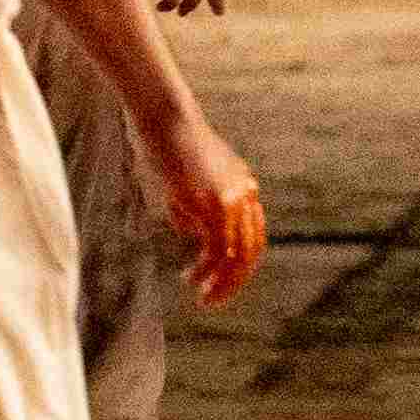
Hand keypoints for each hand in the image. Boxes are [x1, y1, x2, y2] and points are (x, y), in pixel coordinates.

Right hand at [144, 101, 266, 303]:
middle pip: (252, 249)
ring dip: (222, 281)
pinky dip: (207, 268)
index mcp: (244, 188)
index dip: (239, 265)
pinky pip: (218, 245)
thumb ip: (197, 208)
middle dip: (234, 281)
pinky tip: (191, 277)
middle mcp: (245, 194)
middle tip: (213, 300)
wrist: (167, 119)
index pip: (253, 236)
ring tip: (202, 296)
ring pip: (238, 253)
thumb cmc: (170, 148)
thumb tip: (194, 235)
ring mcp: (232, 197)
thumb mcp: (190, 182)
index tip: (220, 283)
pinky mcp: (214, 200)